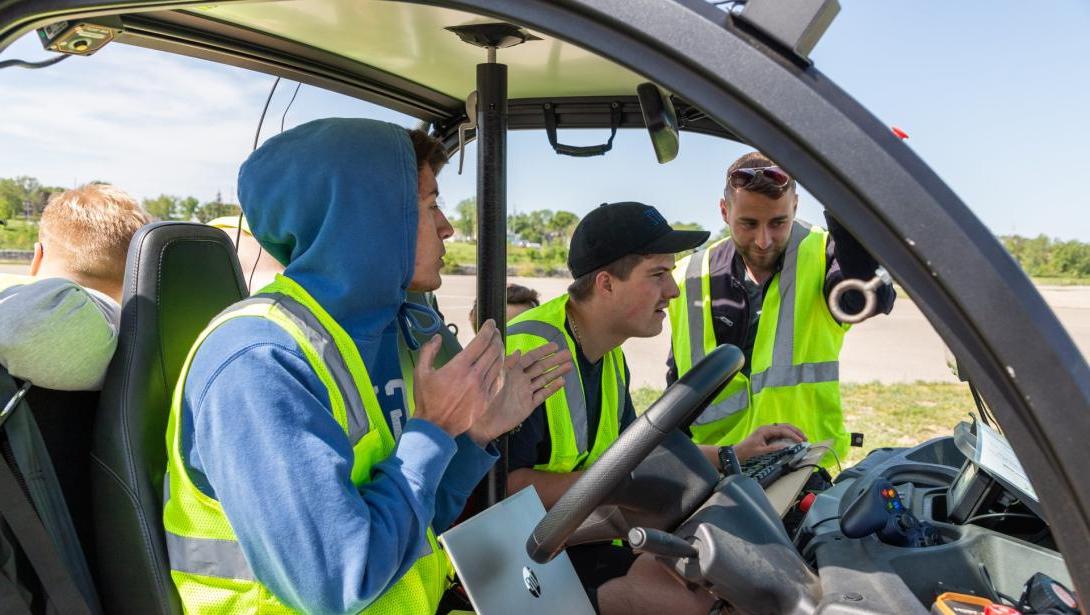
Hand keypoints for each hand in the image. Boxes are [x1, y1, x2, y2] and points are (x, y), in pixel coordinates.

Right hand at [413, 320, 503, 437]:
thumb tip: (436, 337)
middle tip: (495, 331)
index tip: (490, 323)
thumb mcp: (420, 372)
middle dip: (496, 337)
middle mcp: (474, 376)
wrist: (435, 427)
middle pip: (493, 350)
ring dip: (500, 351)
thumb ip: (428, 351)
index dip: (488, 329)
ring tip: (498, 344)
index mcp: (459, 367)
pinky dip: (501, 368)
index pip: (481, 342)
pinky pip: (499, 380)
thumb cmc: (426, 399)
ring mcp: (482, 389)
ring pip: (499, 364)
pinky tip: (498, 364)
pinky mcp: (487, 400)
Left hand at [467, 342, 571, 445]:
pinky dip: (552, 388)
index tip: (555, 345)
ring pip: (544, 379)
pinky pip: (543, 394)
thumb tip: (520, 351)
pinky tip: (562, 382)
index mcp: (512, 370)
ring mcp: (526, 392)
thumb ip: (508, 364)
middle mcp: (521, 379)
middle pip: (541, 367)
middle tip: (568, 353)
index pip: (531, 357)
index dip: (543, 351)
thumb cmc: (484, 398)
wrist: (483, 422)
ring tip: (570, 365)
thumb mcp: (496, 377)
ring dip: (556, 372)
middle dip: (554, 360)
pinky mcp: (528, 405)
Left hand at [734, 423, 806, 461]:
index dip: (793, 435)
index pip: (783, 430)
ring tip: (802, 438)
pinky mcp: (766, 436)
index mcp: (765, 430)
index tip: (801, 442)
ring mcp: (766, 431)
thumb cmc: (746, 453)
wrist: (736, 454)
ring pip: (783, 428)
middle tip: (805, 438)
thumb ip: (774, 449)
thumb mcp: (760, 452)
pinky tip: (793, 440)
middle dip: (796, 431)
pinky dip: (788, 435)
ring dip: (793, 432)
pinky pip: (780, 432)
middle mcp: (766, 428)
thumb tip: (787, 447)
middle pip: (785, 426)